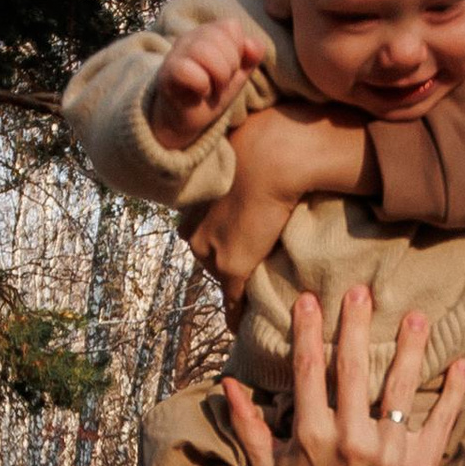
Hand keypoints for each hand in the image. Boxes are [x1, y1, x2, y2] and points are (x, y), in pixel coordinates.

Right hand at [147, 6, 271, 147]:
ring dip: (218, 76)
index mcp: (208, 32)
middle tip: (221, 83)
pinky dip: (201, 85)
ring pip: (204, 51)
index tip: (230, 69)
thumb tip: (251, 44)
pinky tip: (200, 93)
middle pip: (219, 37)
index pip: (231, 26)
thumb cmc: (212, 92)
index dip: (238, 50)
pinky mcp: (166, 73)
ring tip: (213, 88)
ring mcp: (176, 53)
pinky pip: (187, 69)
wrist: (187, 119)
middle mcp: (190, 37)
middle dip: (230, 66)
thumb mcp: (239, 74)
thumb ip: (252, 56)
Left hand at [185, 102, 373, 312]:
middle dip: (223, 255)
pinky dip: (236, 314)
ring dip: (233, 281)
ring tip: (250, 290)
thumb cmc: (263, 140)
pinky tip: (240, 326)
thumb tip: (247, 162)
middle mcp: (192, 228)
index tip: (230, 234)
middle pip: (206, 251)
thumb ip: (234, 165)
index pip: (199, 225)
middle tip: (248, 256)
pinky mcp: (232, 266)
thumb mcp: (236, 150)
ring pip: (219, 273)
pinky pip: (231, 299)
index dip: (218, 231)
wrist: (274, 152)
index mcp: (190, 200)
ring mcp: (211, 250)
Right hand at [222, 286, 464, 465]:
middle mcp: (351, 443)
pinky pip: (440, 421)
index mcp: (312, 437)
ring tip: (417, 315)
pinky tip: (460, 362)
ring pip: (401, 389)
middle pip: (355, 370)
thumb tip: (227, 383)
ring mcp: (389, 455)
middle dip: (357, 326)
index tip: (310, 299)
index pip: (310, 371)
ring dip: (410, 348)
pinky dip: (453, 391)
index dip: (309, 331)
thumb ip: (248, 426)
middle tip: (363, 291)